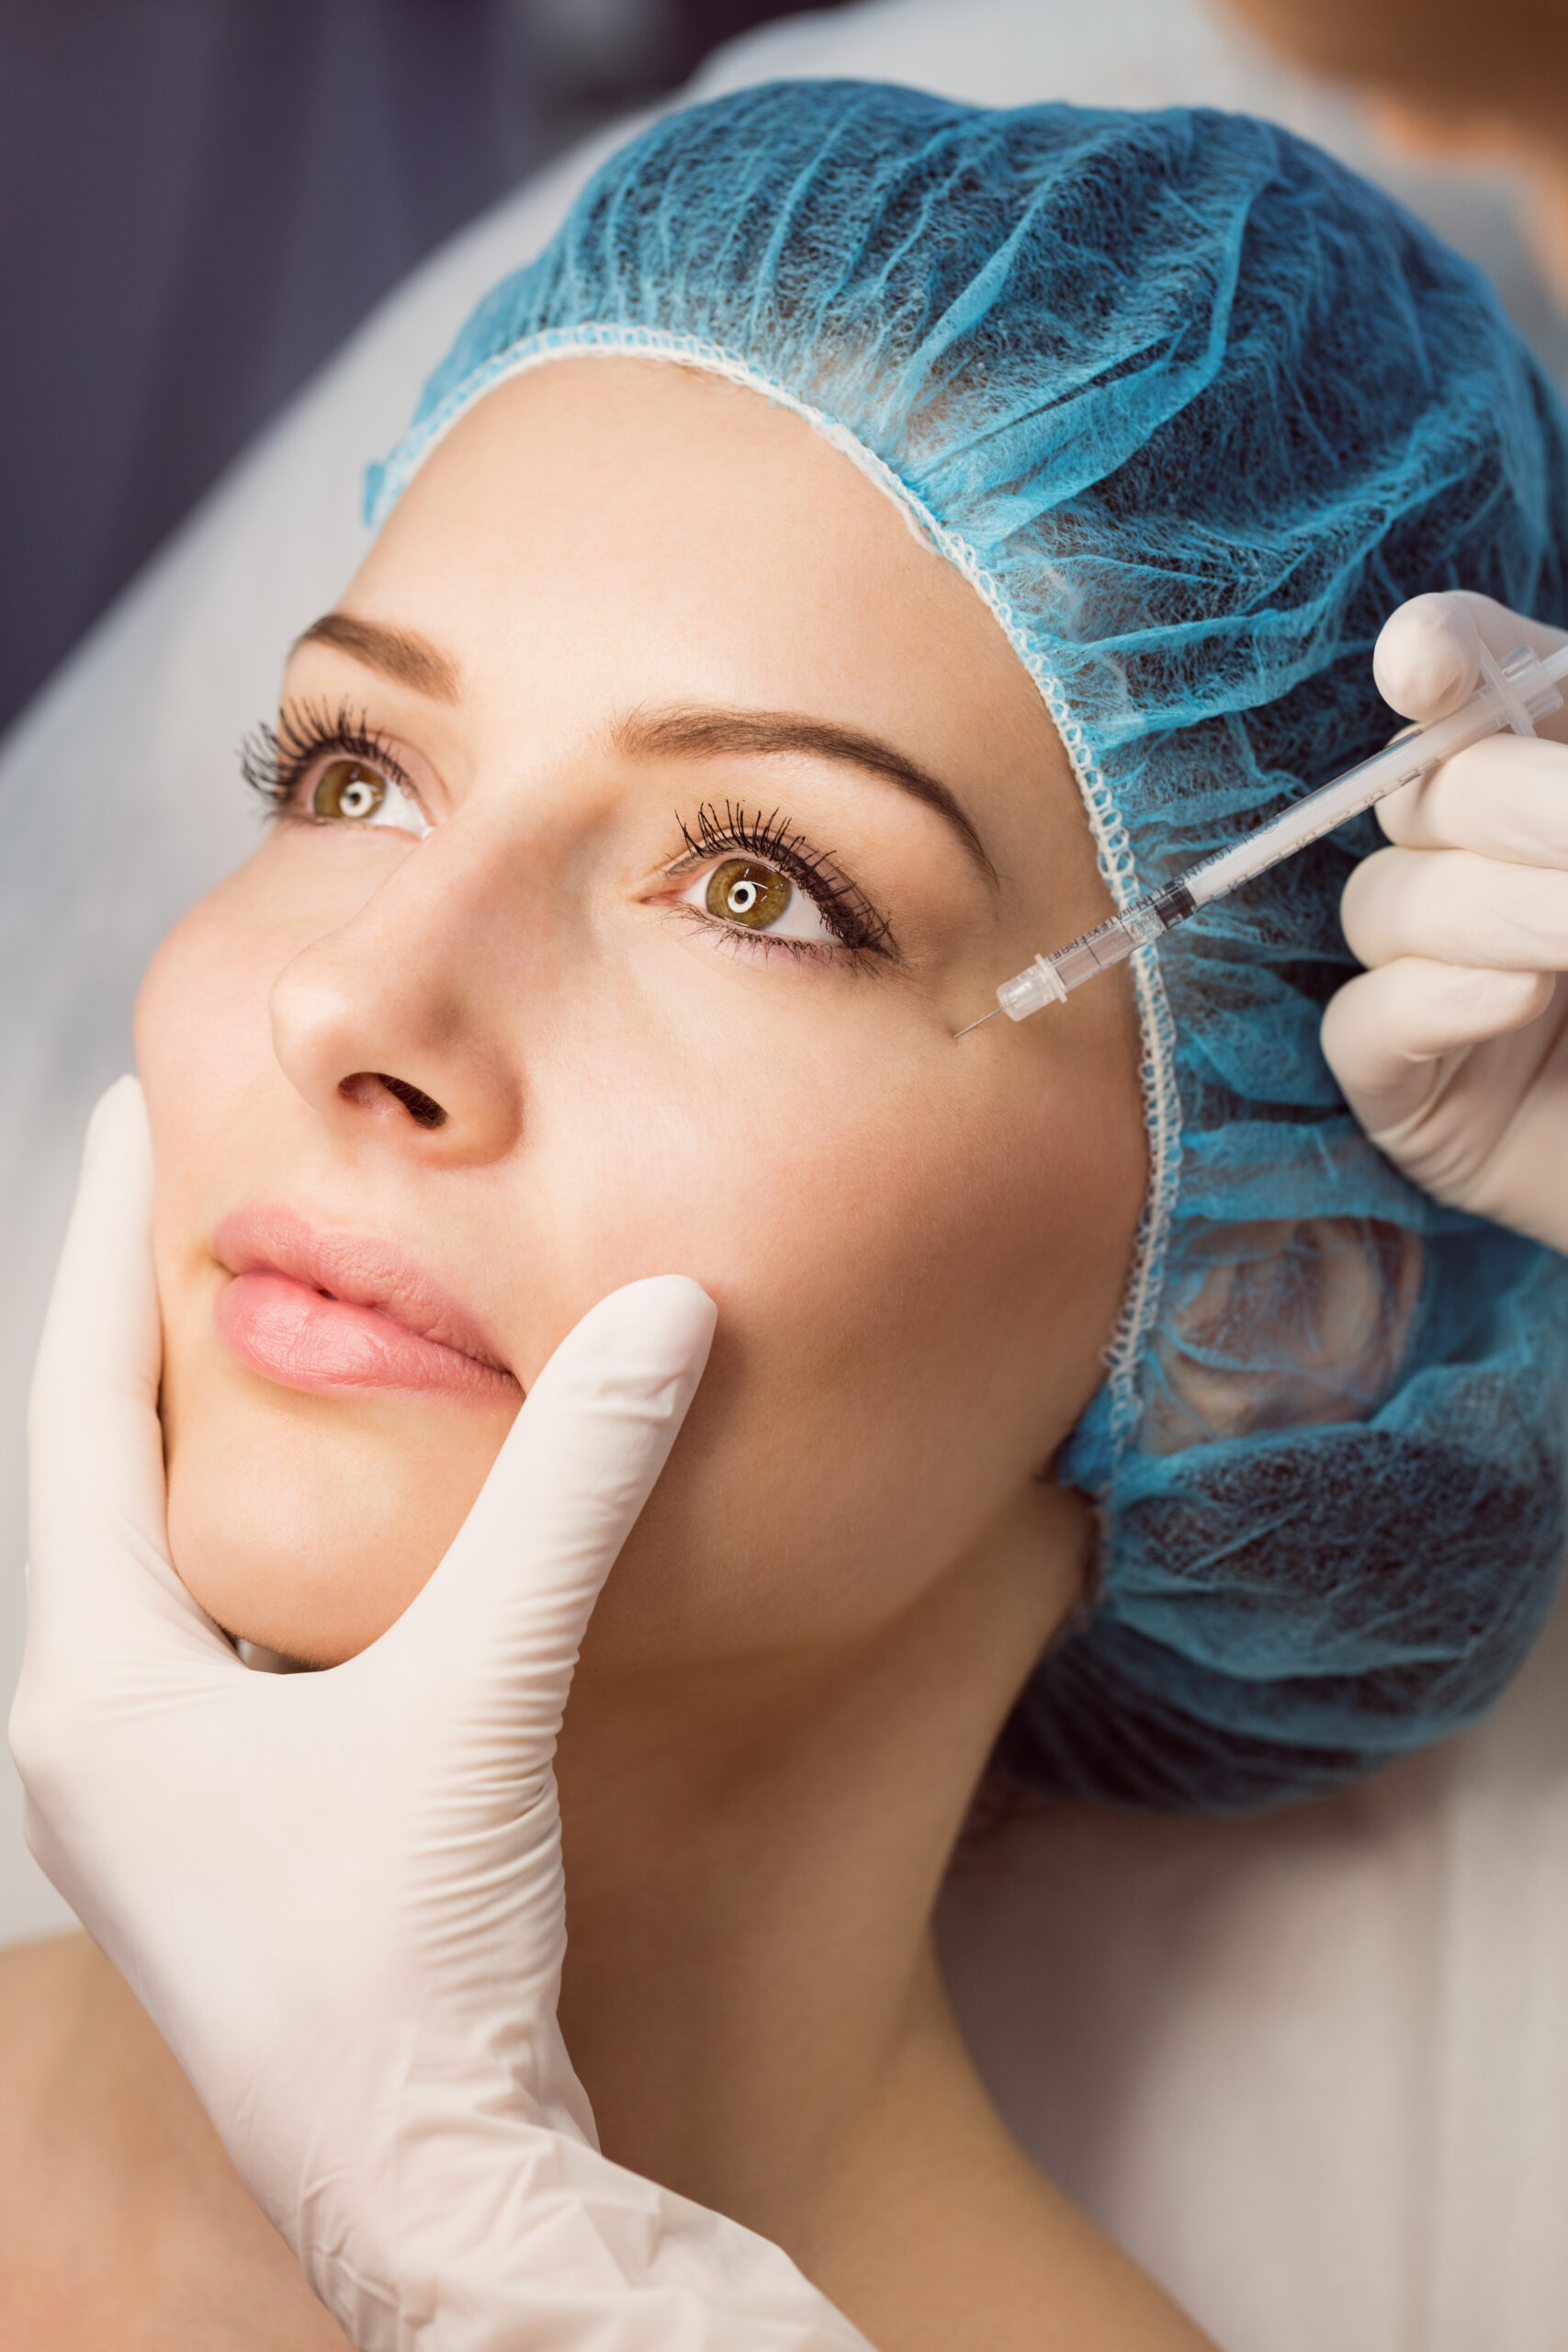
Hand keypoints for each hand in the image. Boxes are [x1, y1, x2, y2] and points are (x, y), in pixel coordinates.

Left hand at [11, 1079, 870, 2351]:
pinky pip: (227, 1628)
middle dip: (137, 1323)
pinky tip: (329, 1503)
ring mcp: (161, 1793)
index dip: (104, 1247)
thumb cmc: (408, 1972)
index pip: (73, 1411)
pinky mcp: (237, 1831)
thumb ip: (569, 1499)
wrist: (437, 2200)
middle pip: (95, 1473)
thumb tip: (665, 1315)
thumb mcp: (482, 1699)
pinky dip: (266, 1531)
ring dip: (196, 1431)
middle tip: (176, 1184)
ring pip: (159, 1555)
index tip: (124, 1114)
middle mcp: (95, 1735)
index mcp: (91, 1690)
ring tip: (241, 1312)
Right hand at [1322, 590, 1567, 1252]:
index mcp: (1552, 777)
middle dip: (1512, 804)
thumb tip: (1518, 731)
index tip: (1425, 670)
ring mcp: (1432, 977)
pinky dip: (1432, 1001)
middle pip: (1422, 791)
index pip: (1464, 676)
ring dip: (1497, 910)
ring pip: (1387, 904)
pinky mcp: (1406, 1088)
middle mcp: (1479, 863)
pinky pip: (1364, 1024)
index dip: (1437, 653)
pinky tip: (1521, 998)